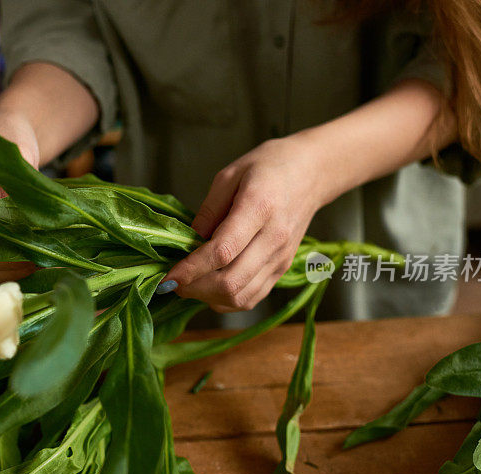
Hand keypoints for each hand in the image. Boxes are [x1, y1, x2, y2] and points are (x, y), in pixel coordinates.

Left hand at [163, 137, 327, 312]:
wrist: (312, 173)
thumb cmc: (269, 166)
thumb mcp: (230, 175)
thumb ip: (208, 211)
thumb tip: (188, 244)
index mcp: (259, 208)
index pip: (222, 252)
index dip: (191, 269)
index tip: (168, 277)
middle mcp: (273, 239)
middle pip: (230, 281)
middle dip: (194, 288)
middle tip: (173, 282)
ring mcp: (280, 258)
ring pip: (240, 296)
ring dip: (208, 297)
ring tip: (190, 283)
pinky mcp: (282, 269)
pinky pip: (251, 297)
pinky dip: (226, 299)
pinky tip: (211, 286)